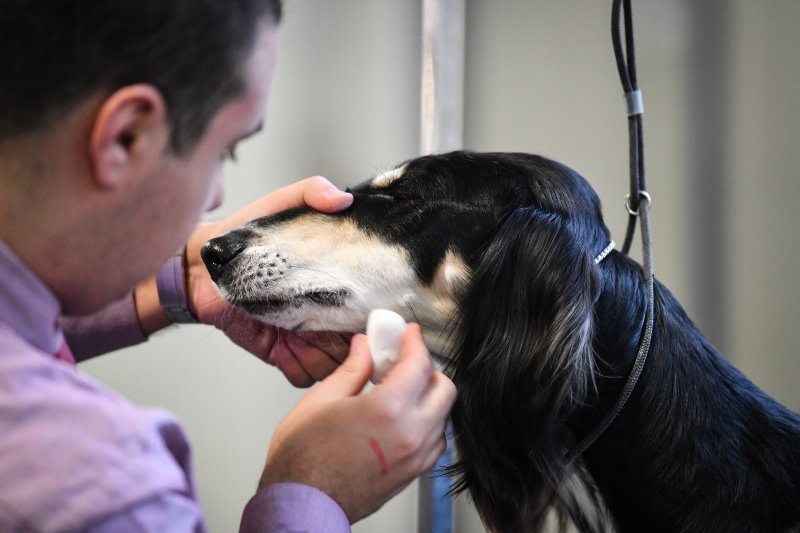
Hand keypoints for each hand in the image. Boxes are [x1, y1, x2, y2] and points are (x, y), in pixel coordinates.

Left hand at [186, 176, 353, 385]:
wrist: (202, 267)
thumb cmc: (241, 235)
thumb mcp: (277, 206)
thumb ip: (309, 192)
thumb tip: (342, 198)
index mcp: (334, 280)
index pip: (372, 307)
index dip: (373, 313)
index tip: (362, 309)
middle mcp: (327, 312)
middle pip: (357, 344)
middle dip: (345, 338)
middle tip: (326, 323)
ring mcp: (306, 337)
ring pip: (333, 365)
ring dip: (319, 352)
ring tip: (300, 331)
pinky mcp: (283, 354)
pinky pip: (303, 374)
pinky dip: (296, 364)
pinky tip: (284, 346)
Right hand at [259, 324, 456, 522]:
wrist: (300, 504)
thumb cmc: (302, 459)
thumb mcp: (323, 400)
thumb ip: (352, 369)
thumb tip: (364, 348)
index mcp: (388, 410)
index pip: (419, 364)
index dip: (415, 342)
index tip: (408, 333)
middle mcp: (410, 435)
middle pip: (444, 388)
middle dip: (427, 368)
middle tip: (404, 360)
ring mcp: (414, 458)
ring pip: (442, 416)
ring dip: (428, 397)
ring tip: (399, 390)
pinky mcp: (411, 474)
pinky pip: (434, 441)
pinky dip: (426, 423)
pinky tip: (401, 417)